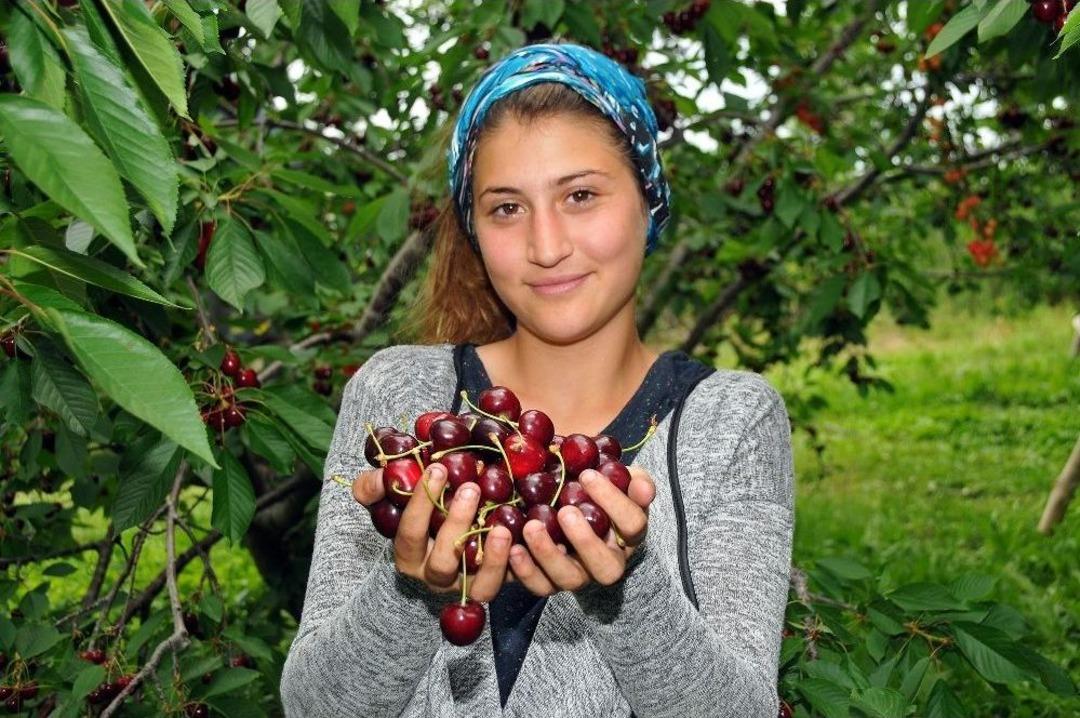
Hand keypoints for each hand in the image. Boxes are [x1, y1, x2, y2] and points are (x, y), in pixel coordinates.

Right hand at [351, 463, 511, 601]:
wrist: (462, 519)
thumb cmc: (425, 506)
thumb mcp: (395, 495)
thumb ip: (376, 486)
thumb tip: (379, 478)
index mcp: (410, 555)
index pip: (410, 534)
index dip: (421, 504)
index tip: (439, 469)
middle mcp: (438, 575)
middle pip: (444, 562)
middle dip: (456, 525)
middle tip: (472, 488)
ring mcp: (470, 583)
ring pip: (480, 584)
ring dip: (491, 558)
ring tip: (501, 528)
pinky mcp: (499, 582)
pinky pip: (510, 583)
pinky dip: (515, 565)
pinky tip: (522, 540)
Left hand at [509, 466, 655, 595]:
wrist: (569, 503)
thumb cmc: (596, 489)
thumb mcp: (617, 478)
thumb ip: (632, 479)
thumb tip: (642, 486)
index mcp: (629, 534)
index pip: (633, 524)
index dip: (613, 501)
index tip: (588, 474)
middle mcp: (607, 561)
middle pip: (606, 567)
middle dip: (586, 541)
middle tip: (566, 511)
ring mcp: (579, 575)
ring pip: (569, 579)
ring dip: (550, 555)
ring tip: (531, 526)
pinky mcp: (550, 581)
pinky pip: (539, 585)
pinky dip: (525, 570)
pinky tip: (513, 548)